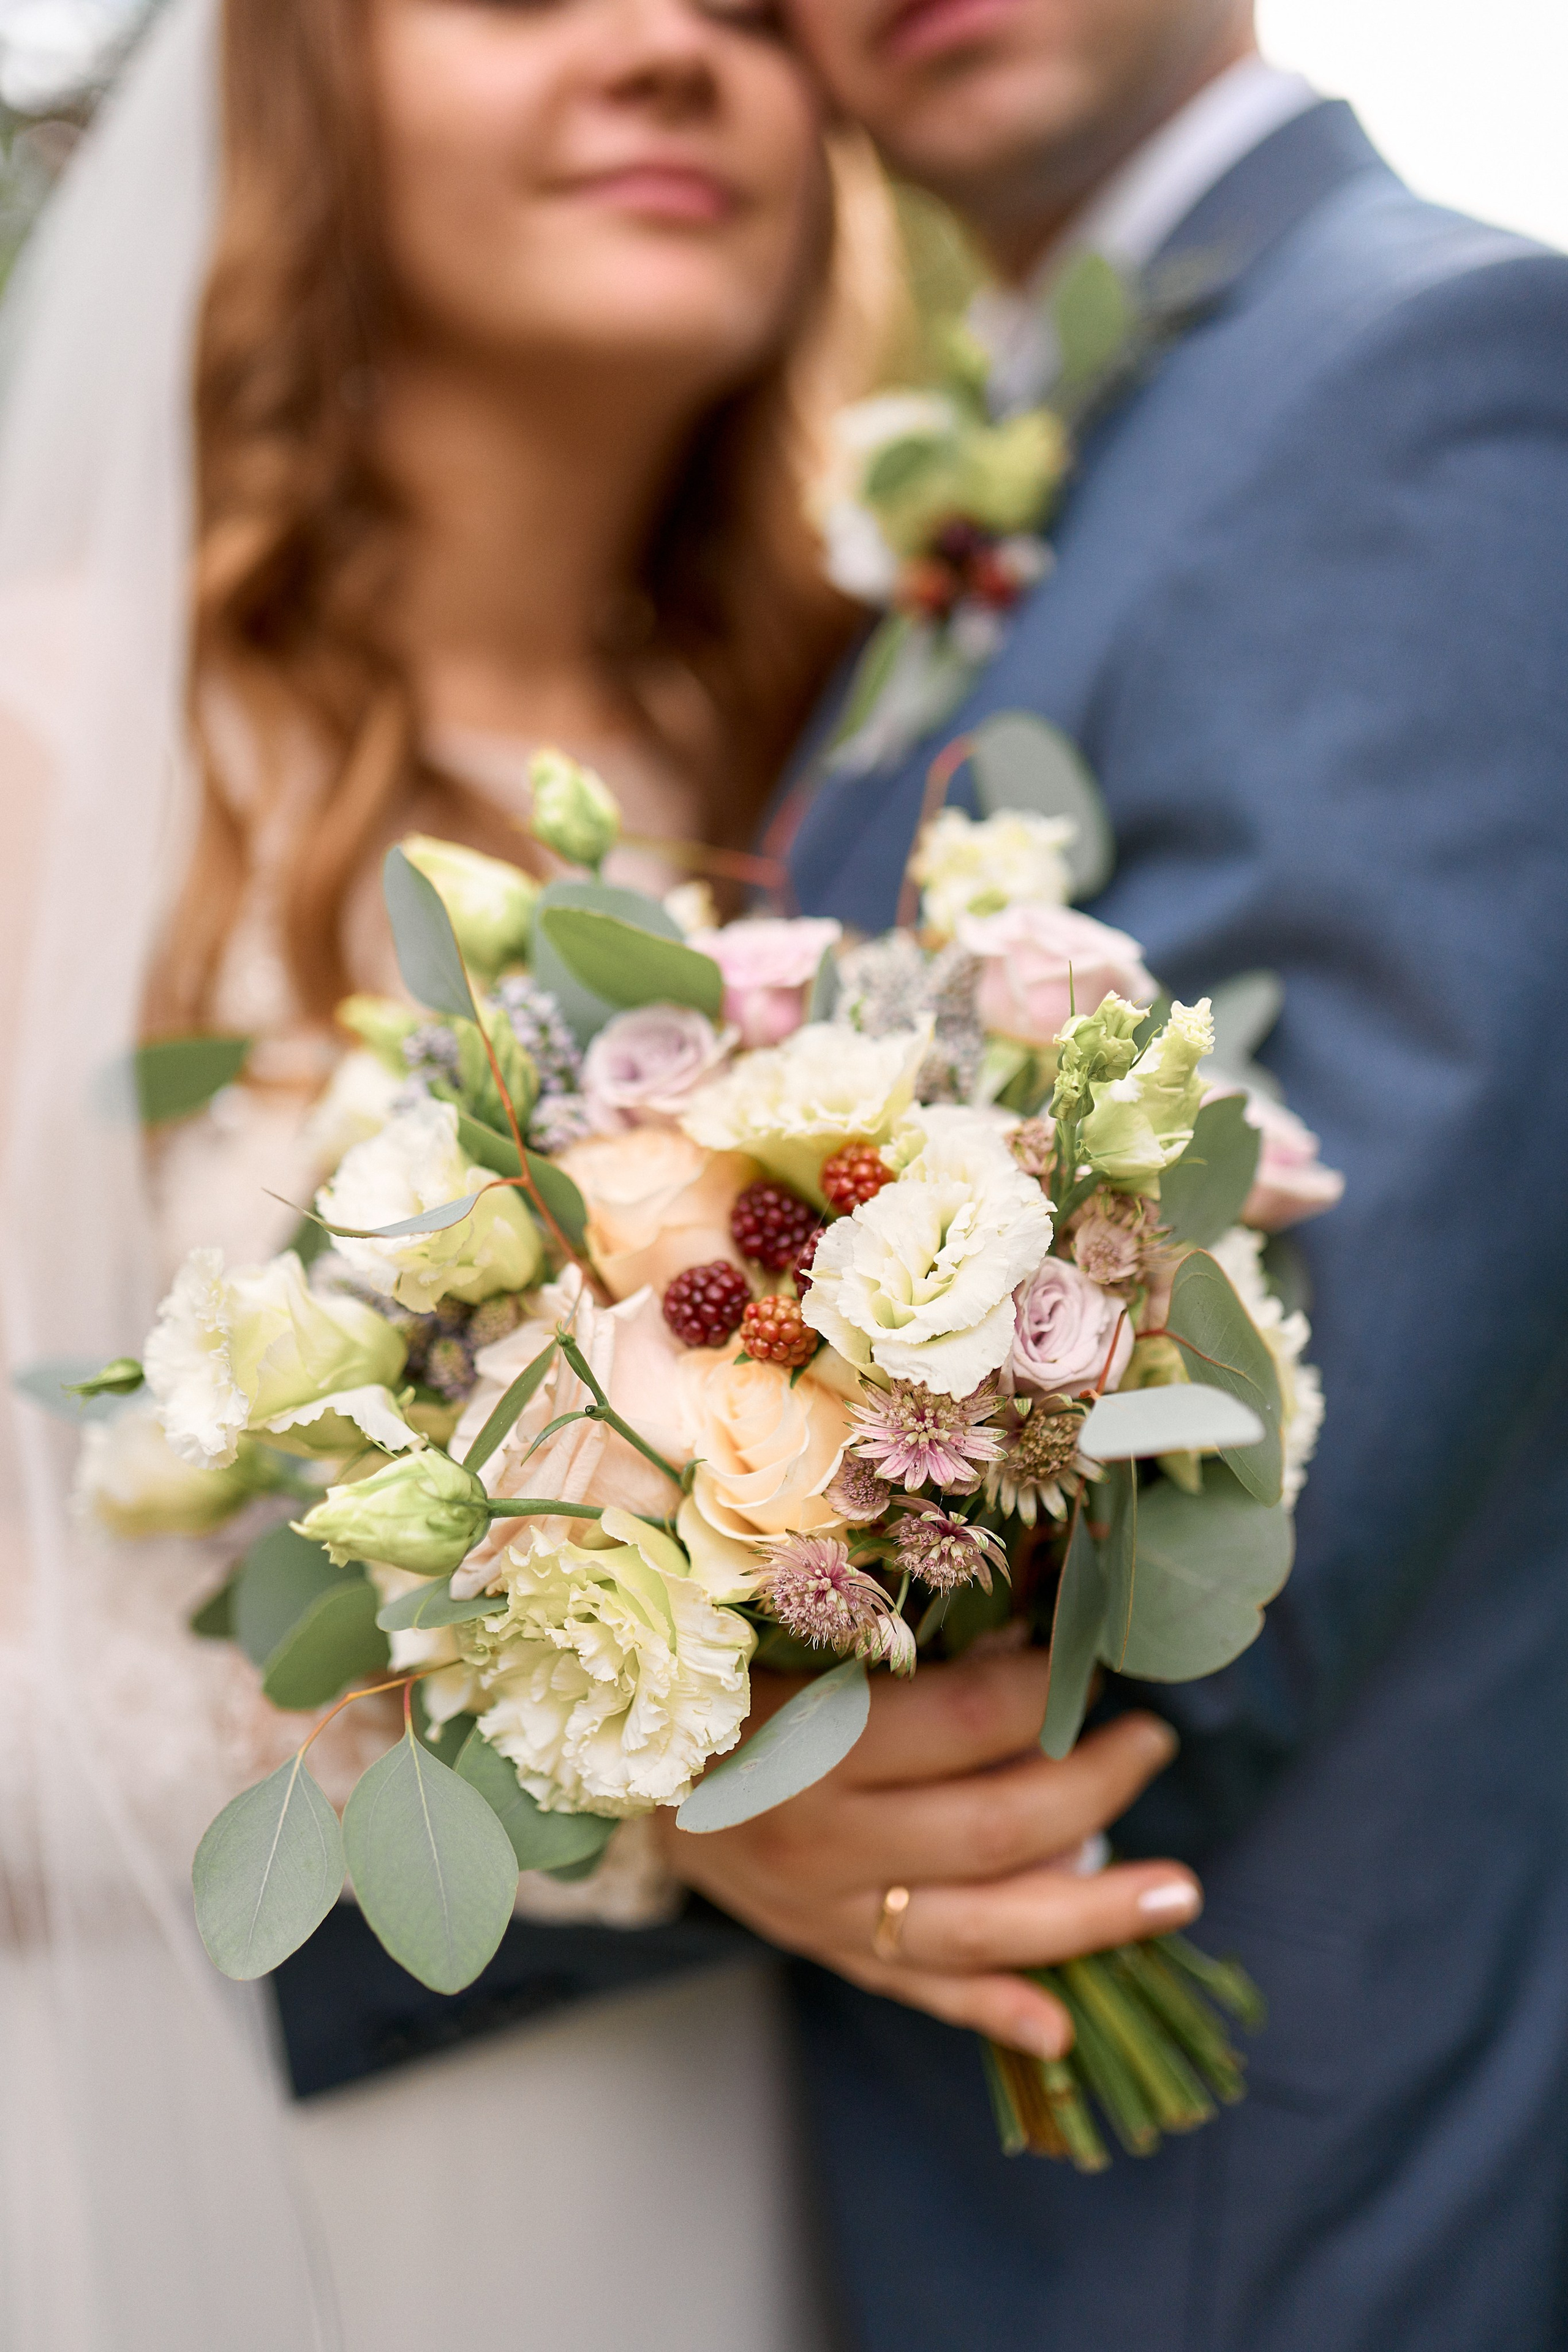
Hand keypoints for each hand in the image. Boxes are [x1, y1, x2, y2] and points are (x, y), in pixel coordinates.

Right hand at [658, 1650, 1200, 2060]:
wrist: (617, 1769)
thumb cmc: (712, 1683)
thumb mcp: (786, 1646)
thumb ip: (892, 1650)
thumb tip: (1025, 1646)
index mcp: (809, 1744)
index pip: (962, 1721)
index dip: (1040, 1692)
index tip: (1084, 1663)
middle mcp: (821, 1840)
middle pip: (991, 1829)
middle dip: (1093, 1789)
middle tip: (1153, 1745)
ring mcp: (824, 1911)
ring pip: (978, 1929)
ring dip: (1089, 1915)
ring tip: (1175, 1892)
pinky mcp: (822, 1950)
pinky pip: (919, 1990)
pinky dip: (993, 2011)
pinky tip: (1061, 2028)